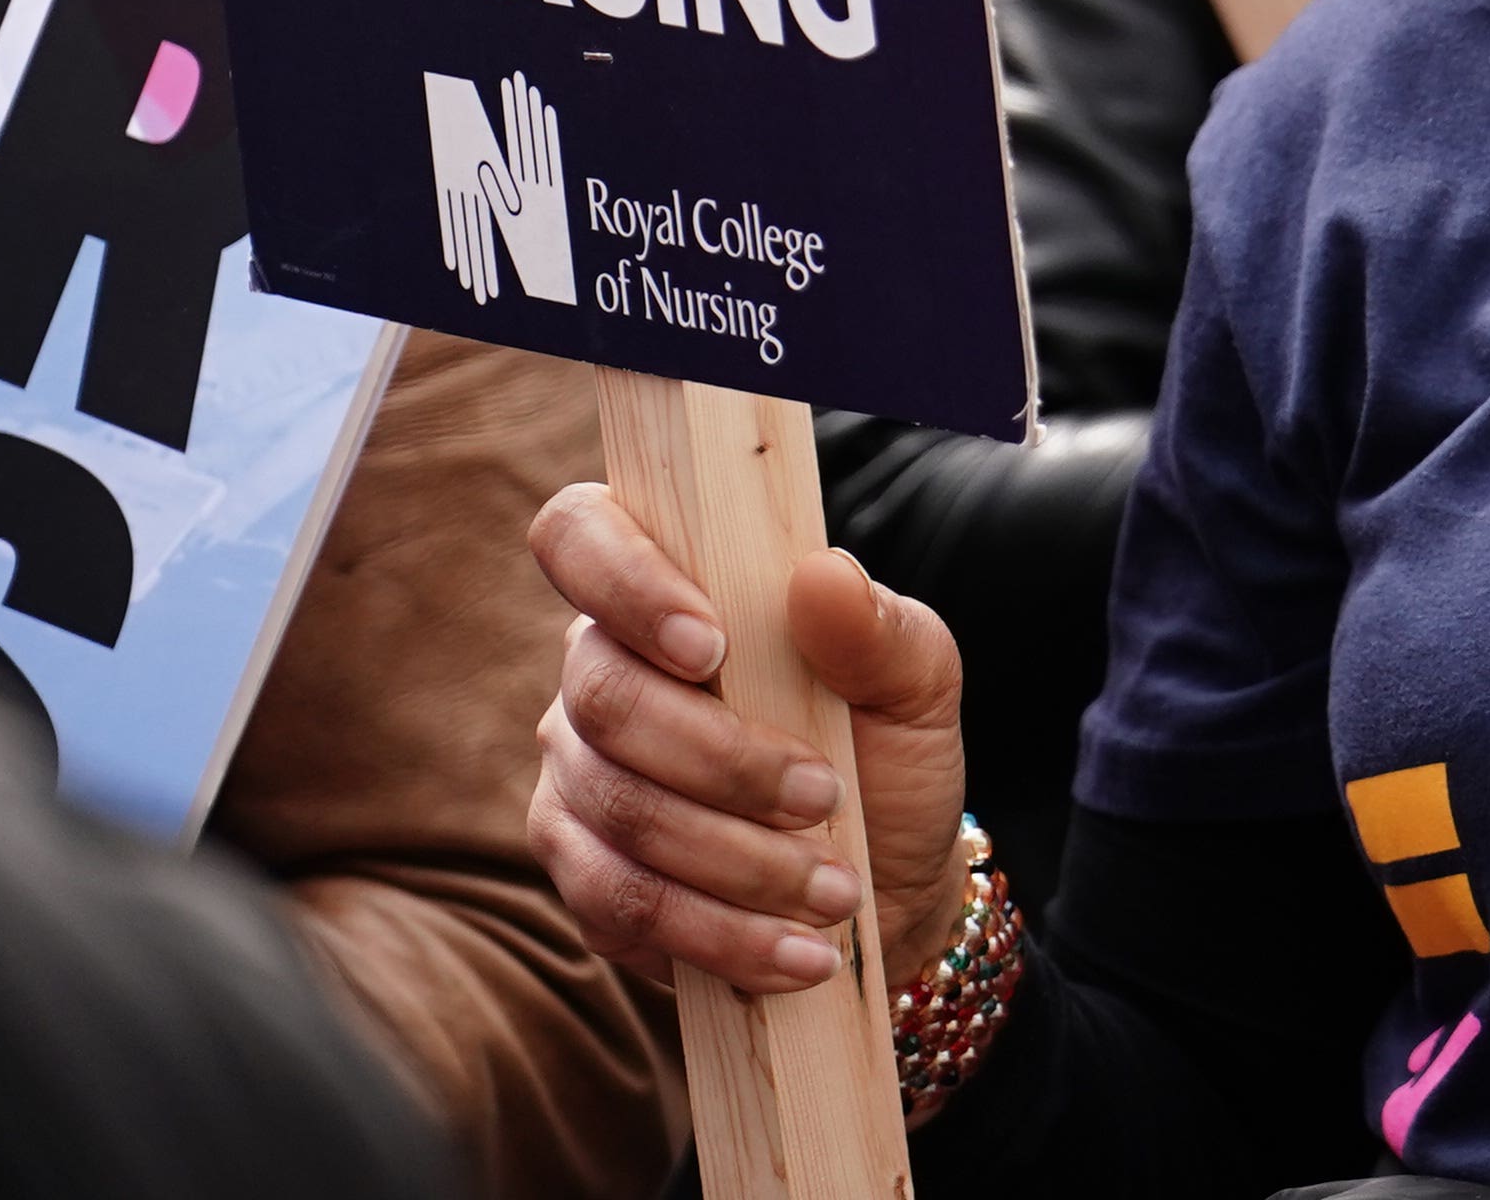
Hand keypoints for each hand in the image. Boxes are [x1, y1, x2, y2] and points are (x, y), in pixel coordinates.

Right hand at [529, 485, 968, 997]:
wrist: (887, 883)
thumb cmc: (887, 755)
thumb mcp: (913, 685)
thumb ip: (874, 630)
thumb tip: (821, 576)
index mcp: (665, 587)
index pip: (580, 535)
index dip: (626, 582)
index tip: (714, 645)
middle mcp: (597, 672)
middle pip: (606, 698)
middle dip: (725, 761)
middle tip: (824, 800)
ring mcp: (577, 775)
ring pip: (618, 811)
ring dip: (737, 861)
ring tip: (834, 892)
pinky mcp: (582, 874)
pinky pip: (620, 904)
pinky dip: (719, 934)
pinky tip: (797, 954)